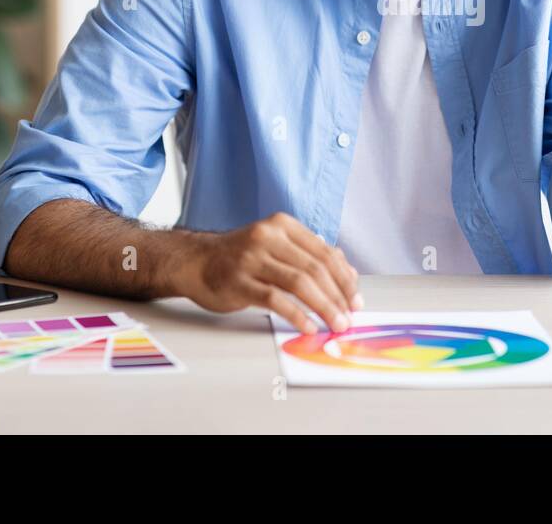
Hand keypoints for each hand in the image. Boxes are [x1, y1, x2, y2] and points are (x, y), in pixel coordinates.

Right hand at [176, 212, 361, 333]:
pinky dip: (297, 314)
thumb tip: (347, 274)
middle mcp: (268, 236)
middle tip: (349, 316)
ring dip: (323, 307)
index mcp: (283, 225)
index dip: (344, 278)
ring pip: (299, 283)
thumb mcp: (275, 245)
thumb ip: (308, 255)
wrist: (196, 261)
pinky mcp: (239, 281)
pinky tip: (308, 326)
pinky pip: (276, 300)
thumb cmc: (240, 257)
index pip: (324, 252)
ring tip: (335, 323)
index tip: (355, 299)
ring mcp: (252, 258)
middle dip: (338, 296)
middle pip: (315, 268)